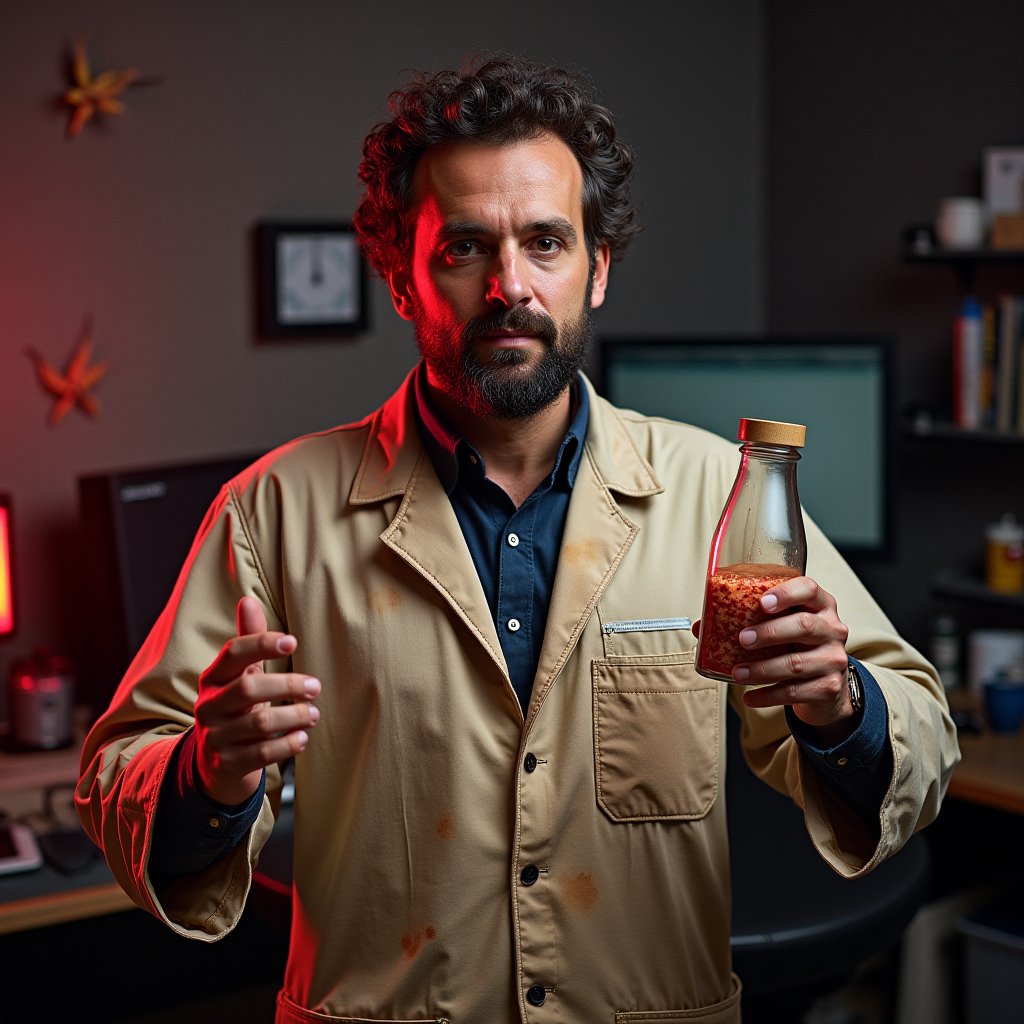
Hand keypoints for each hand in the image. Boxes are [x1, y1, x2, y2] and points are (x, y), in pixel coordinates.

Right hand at [194, 597, 320, 805]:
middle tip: (316, 687)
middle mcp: (209, 705)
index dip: (261, 644)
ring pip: (258, 723)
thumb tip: (247, 600)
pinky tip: (303, 738)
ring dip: (294, 716)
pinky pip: (262, 754)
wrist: (215, 764)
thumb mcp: (240, 675)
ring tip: (314, 714)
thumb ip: (249, 640)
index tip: (293, 642)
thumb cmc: (236, 707)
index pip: (233, 653)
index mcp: (213, 677)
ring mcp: (216, 736)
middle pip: (248, 690)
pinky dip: (288, 745)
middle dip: (287, 686)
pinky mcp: (227, 763)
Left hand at [694, 576, 854, 744]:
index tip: (762, 602)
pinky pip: (795, 691)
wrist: (825, 686)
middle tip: (742, 639)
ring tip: (737, 673)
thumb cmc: (794, 647)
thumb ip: (746, 621)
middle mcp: (832, 629)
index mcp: (819, 605)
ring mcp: (833, 659)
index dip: (786, 593)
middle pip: (804, 626)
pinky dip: (768, 695)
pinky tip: (749, 696)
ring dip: (762, 669)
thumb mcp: (778, 628)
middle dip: (769, 632)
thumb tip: (701, 626)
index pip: (809, 589)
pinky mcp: (829, 687)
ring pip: (796, 663)